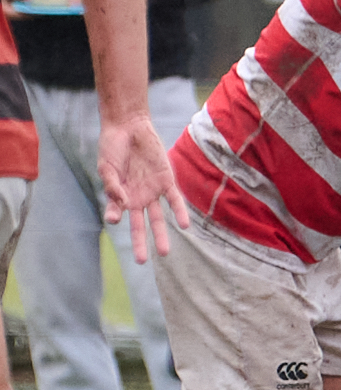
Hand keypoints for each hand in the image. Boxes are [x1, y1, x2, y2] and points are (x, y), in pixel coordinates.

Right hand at [97, 114, 188, 263]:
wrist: (129, 127)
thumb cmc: (113, 148)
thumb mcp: (107, 167)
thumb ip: (112, 186)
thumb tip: (121, 206)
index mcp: (120, 196)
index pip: (117, 213)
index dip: (115, 216)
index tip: (113, 218)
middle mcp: (137, 197)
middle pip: (140, 224)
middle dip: (141, 242)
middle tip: (140, 262)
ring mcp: (152, 191)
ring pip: (158, 217)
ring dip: (161, 234)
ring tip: (163, 253)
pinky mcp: (166, 181)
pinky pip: (175, 199)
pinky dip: (179, 212)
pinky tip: (184, 225)